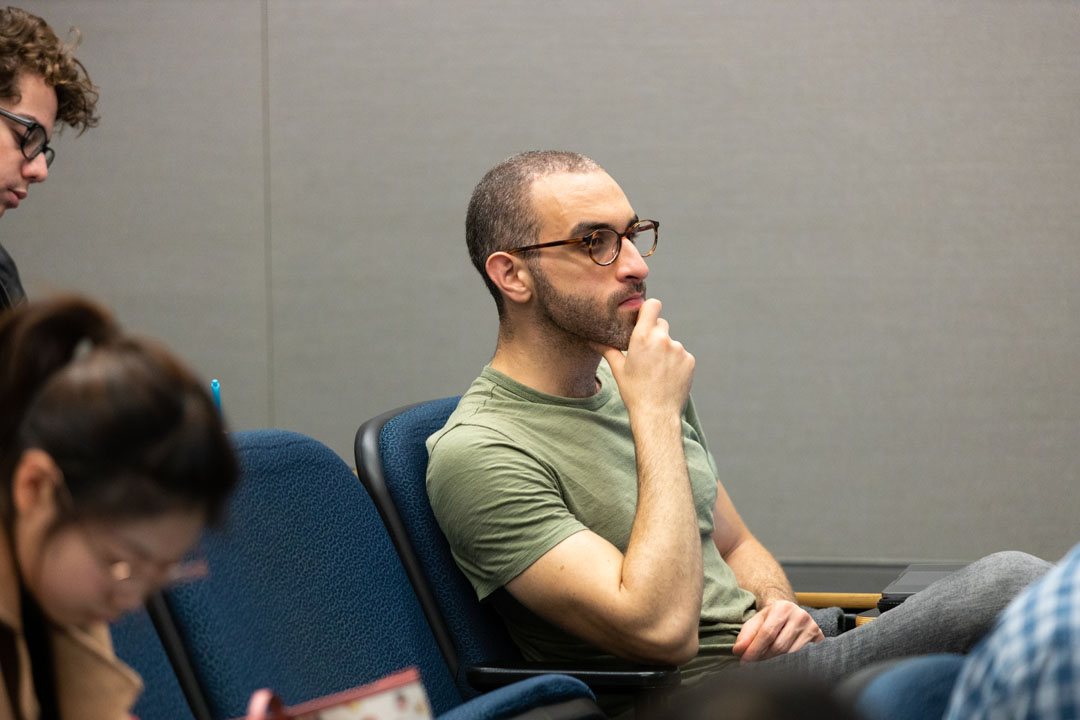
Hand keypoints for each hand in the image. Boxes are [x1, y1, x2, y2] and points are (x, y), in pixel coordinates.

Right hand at [598, 298, 693, 418]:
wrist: (656, 414)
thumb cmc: (634, 392)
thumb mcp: (618, 369)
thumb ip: (607, 349)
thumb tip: (591, 339)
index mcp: (643, 337)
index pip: (652, 305)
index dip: (649, 309)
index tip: (645, 317)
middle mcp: (662, 339)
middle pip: (661, 324)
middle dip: (655, 333)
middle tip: (647, 352)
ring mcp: (678, 349)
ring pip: (671, 342)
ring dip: (665, 350)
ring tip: (656, 371)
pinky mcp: (689, 360)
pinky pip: (681, 355)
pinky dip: (675, 362)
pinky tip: (667, 377)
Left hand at [731, 600, 823, 662]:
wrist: (790, 612)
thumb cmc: (771, 618)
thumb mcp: (757, 621)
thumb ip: (746, 634)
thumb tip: (738, 650)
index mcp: (782, 608)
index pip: (767, 633)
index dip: (754, 650)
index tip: (744, 663)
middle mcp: (800, 616)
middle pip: (779, 646)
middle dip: (763, 659)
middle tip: (752, 667)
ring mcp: (812, 628)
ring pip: (791, 655)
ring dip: (775, 664)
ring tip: (765, 666)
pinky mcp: (820, 638)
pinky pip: (803, 658)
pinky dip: (790, 664)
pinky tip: (781, 666)